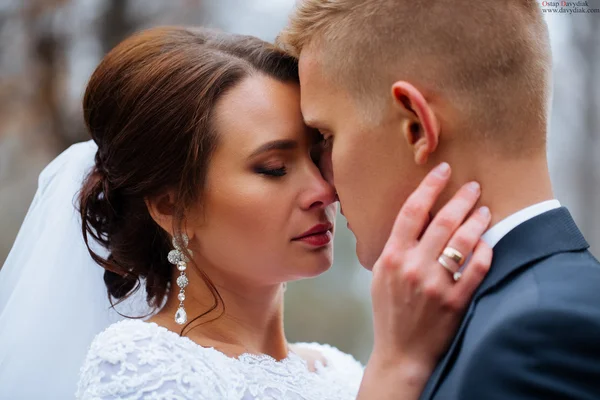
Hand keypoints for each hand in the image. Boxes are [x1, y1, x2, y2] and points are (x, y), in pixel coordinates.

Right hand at [365, 162, 491, 394]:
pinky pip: (478, 267)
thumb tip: (418, 215)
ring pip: (463, 240)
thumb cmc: (390, 310)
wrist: (401, 351)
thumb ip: (397, 246)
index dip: (430, 186)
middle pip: (443, 221)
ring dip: (477, 220)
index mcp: (392, 256)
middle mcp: (413, 267)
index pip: (412, 211)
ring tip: (485, 210)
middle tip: (473, 186)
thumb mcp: (381, 274)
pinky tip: (488, 242)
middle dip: (462, 198)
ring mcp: (436, 284)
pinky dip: (485, 251)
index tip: (443, 170)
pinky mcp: (456, 301)